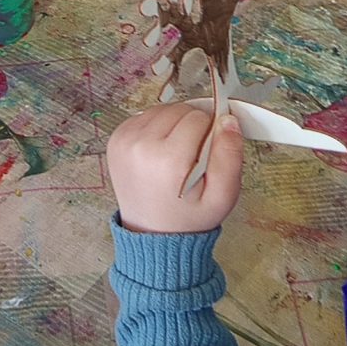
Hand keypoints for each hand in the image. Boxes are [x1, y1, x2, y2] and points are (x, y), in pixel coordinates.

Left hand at [108, 101, 243, 233]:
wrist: (154, 235)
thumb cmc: (190, 217)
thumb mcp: (223, 195)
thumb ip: (230, 155)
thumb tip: (227, 120)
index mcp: (168, 159)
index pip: (199, 118)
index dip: (210, 133)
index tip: (206, 156)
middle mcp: (141, 145)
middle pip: (179, 109)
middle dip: (192, 127)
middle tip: (192, 158)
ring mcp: (124, 141)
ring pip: (162, 109)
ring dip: (174, 125)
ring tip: (176, 156)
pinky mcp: (116, 139)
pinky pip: (145, 116)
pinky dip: (157, 128)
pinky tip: (160, 152)